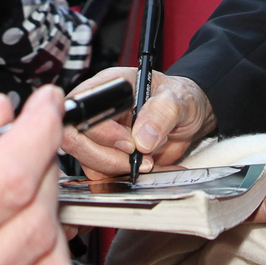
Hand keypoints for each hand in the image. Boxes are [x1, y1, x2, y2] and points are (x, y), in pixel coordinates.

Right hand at [0, 86, 70, 264]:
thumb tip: (1, 116)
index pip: (0, 187)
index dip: (36, 135)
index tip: (45, 105)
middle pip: (31, 222)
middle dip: (42, 164)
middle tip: (27, 136)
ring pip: (47, 258)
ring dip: (45, 210)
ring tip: (14, 186)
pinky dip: (39, 249)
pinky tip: (15, 227)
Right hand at [60, 68, 215, 178]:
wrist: (189, 118)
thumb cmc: (180, 99)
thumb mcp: (178, 99)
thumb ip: (162, 112)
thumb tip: (142, 137)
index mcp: (108, 86)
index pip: (82, 108)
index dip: (100, 130)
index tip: (129, 142)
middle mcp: (98, 111)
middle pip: (76, 139)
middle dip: (107, 155)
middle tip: (139, 156)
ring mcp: (100, 136)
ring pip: (87, 160)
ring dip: (118, 169)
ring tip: (148, 162)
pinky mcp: (107, 156)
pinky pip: (102, 174)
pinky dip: (125, 178)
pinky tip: (147, 168)